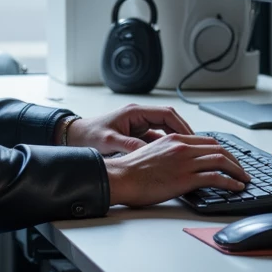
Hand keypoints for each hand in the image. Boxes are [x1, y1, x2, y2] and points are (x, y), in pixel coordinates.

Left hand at [64, 103, 192, 155]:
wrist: (76, 136)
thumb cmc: (89, 135)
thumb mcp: (109, 141)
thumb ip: (128, 145)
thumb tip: (147, 152)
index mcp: (135, 112)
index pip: (166, 114)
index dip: (181, 125)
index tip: (191, 138)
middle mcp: (139, 116)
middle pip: (170, 120)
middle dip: (183, 133)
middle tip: (195, 147)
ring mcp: (138, 124)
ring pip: (165, 130)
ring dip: (176, 140)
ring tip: (187, 154)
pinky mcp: (136, 134)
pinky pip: (156, 138)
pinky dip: (165, 147)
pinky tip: (172, 158)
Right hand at [104, 133, 248, 208]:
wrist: (120, 178)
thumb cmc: (130, 171)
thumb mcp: (152, 153)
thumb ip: (169, 154)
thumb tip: (179, 164)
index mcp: (174, 139)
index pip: (206, 141)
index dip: (222, 150)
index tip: (228, 159)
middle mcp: (182, 147)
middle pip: (218, 148)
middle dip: (234, 160)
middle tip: (241, 170)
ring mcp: (185, 162)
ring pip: (222, 160)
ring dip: (237, 171)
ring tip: (244, 179)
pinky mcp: (186, 178)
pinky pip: (216, 177)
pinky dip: (231, 182)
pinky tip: (236, 187)